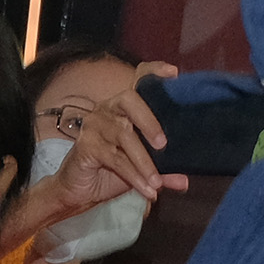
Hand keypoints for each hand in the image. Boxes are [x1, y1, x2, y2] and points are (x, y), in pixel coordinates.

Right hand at [0, 65, 185, 257]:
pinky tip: (146, 190)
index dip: (154, 72)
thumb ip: (163, 171)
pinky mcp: (86, 144)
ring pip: (124, 136)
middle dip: (149, 120)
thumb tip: (185, 180)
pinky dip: (134, 176)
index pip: (138, 79)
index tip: (173, 73)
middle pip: (130, 100)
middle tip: (163, 145)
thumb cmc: (109, 172)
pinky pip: (115, 159)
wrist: (77, 192)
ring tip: (157, 183)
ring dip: (144, 162)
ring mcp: (94, 124)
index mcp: (124, 107)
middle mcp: (108, 108)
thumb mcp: (141, 170)